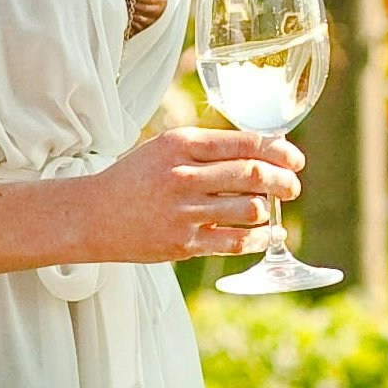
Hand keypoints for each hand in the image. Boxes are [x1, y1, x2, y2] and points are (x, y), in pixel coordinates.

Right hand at [72, 128, 304, 264]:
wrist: (92, 215)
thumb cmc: (134, 178)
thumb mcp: (165, 148)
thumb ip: (207, 148)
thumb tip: (260, 150)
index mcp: (181, 144)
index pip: (245, 143)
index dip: (279, 151)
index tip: (295, 159)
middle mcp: (184, 175)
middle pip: (252, 174)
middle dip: (283, 181)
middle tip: (294, 187)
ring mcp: (184, 211)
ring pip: (249, 209)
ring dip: (270, 209)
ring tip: (273, 209)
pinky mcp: (183, 243)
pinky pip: (234, 241)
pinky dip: (259, 239)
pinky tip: (269, 235)